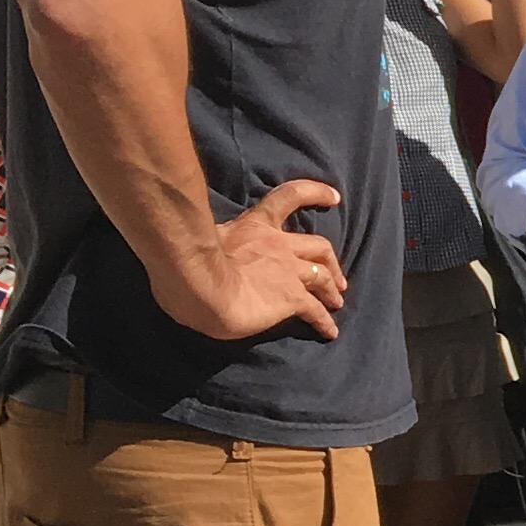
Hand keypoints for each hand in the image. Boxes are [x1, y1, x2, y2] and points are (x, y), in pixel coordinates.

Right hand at [157, 176, 346, 341]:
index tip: (334, 196)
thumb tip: (200, 248)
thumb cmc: (188, 261)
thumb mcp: (201, 240)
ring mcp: (288, 271)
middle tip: (336, 276)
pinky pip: (316, 310)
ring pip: (322, 276)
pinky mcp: (292, 298)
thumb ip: (211, 242)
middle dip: (330, 260)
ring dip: (332, 288)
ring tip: (337, 301)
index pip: (288, 198)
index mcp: (253, 226)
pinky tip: (330, 332)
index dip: (314, 193)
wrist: (199, 284)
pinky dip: (325, 321)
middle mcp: (278, 245)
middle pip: (318, 246)